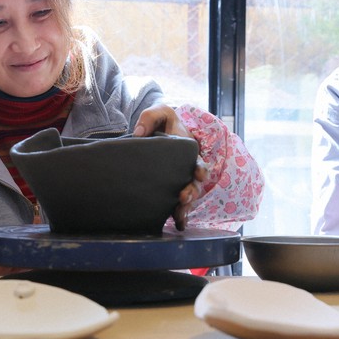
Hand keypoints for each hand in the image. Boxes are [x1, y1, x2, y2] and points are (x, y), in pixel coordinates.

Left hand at [133, 105, 207, 229]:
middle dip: (191, 192)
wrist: (153, 132)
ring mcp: (178, 181)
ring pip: (187, 197)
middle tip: (183, 197)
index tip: (199, 175)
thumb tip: (139, 133)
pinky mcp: (168, 190)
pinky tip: (178, 225)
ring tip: (180, 215)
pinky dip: (178, 216)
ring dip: (186, 207)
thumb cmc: (160, 121)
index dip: (200, 169)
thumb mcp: (159, 112)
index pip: (197, 162)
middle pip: (194, 184)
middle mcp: (186, 169)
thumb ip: (150, 117)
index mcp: (188, 151)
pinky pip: (175, 205)